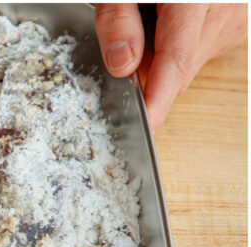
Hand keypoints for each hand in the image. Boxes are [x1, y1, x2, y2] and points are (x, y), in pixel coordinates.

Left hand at [95, 3, 246, 130]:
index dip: (157, 98)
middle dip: (149, 71)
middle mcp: (224, 10)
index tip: (146, 125)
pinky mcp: (241, 22)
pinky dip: (183, 42)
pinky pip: (206, 46)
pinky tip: (170, 17)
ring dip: (166, 54)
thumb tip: (122, 64)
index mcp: (195, 0)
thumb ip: (116, 18)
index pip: (175, 62)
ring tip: (151, 16)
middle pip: (181, 68)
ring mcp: (238, 18)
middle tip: (125, 43)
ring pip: (193, 60)